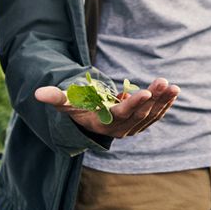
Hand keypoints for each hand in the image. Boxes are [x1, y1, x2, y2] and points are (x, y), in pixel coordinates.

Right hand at [35, 77, 178, 137]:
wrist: (91, 119)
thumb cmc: (78, 108)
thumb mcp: (67, 103)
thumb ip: (56, 97)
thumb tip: (37, 93)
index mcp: (105, 123)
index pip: (122, 115)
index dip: (134, 104)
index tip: (146, 93)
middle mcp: (121, 128)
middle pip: (140, 113)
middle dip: (153, 97)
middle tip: (163, 81)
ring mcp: (134, 127)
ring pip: (151, 114)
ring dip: (163, 100)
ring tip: (172, 85)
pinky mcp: (142, 122)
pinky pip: (156, 114)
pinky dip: (166, 104)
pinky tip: (173, 91)